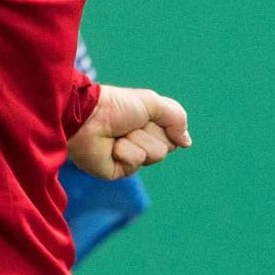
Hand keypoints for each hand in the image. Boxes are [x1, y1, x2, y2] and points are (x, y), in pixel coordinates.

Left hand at [67, 84, 191, 180]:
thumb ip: (176, 118)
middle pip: (166, 148)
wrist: (88, 116)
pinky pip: (135, 163)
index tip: (145, 115)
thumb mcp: (152, 103)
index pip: (173, 137)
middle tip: (130, 124)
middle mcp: (141, 144)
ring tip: (118, 134)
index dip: (164, 125)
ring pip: (154, 155)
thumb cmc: (116, 106)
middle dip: (150, 132)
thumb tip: (187, 143)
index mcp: (148, 128)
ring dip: (137, 140)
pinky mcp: (118, 171)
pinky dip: (125, 151)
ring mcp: (130, 159)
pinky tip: (112, 146)